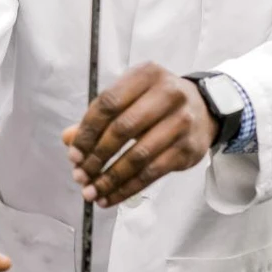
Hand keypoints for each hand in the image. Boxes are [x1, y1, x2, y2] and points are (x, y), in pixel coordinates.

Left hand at [63, 62, 216, 207]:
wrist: (204, 108)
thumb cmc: (156, 101)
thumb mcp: (130, 97)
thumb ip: (99, 116)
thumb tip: (68, 139)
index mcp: (146, 75)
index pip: (108, 103)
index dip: (87, 131)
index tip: (73, 153)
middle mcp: (167, 94)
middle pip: (123, 129)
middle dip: (96, 157)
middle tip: (79, 176)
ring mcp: (181, 122)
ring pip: (138, 156)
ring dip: (110, 178)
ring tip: (91, 192)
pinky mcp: (188, 149)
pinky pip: (152, 173)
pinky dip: (128, 188)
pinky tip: (111, 196)